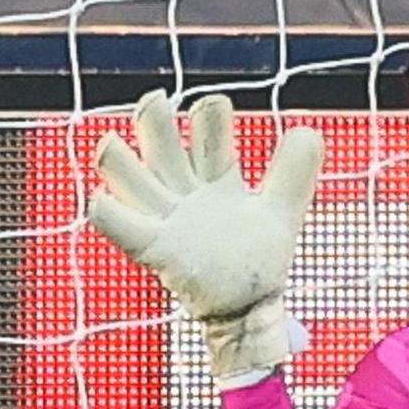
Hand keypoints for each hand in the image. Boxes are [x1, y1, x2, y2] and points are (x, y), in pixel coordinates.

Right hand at [84, 92, 321, 383]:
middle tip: (154, 100)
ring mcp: (167, 219)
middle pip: (164, 146)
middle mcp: (187, 193)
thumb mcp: (283, 210)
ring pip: (131, 179)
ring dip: (116, 161)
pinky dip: (108, 213)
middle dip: (153, 120)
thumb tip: (309, 130)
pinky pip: (122, 227)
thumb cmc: (257, 256)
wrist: (249, 308)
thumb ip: (295, 172)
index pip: (209, 136)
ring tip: (109, 144)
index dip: (208, 117)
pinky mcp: (154, 249)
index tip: (213, 104)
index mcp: (218, 179)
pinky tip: (99, 200)